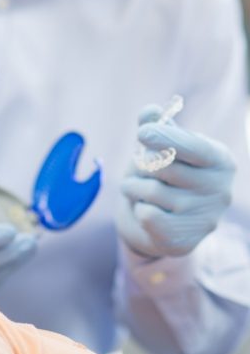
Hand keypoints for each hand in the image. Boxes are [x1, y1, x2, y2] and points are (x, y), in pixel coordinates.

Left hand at [117, 105, 235, 257]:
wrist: (165, 218)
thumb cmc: (166, 171)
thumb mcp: (163, 144)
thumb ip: (156, 124)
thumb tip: (150, 111)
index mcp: (221, 160)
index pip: (194, 147)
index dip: (166, 137)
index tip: (142, 133)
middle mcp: (221, 191)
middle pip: (165, 167)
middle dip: (141, 162)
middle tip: (141, 166)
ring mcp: (206, 219)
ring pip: (151, 191)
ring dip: (133, 185)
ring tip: (138, 187)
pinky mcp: (186, 241)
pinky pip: (147, 216)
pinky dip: (138, 208)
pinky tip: (147, 209)